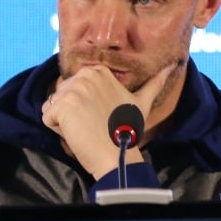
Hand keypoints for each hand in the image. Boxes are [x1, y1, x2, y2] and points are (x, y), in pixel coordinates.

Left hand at [41, 62, 177, 179]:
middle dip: (73, 112)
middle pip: (62, 95)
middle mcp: (84, 76)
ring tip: (86, 128)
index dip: (84, 105)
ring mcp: (72, 90)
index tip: (101, 115)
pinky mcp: (61, 106)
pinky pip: (47, 118)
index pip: (74, 87)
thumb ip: (154, 83)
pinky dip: (58, 130)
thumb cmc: (127, 131)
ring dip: (65, 122)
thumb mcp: (141, 102)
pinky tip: (77, 134)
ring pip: (53, 107)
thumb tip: (173, 65)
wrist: (118, 154)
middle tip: (94, 123)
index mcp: (99, 71)